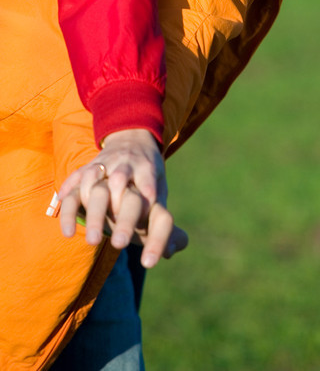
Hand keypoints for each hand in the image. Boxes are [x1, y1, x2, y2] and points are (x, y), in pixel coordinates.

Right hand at [57, 129, 169, 266]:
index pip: (150, 192)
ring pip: (94, 183)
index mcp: (148, 170)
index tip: (148, 254)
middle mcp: (125, 165)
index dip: (149, 217)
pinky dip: (68, 209)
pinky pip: (71, 187)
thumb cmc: (146, 177)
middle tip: (119, 244)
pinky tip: (69, 233)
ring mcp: (102, 167)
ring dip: (94, 213)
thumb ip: (164, 221)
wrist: (131, 139)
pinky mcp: (83, 172)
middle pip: (120, 185)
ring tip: (93, 241)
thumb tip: (176, 250)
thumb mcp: (160, 191)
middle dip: (122, 215)